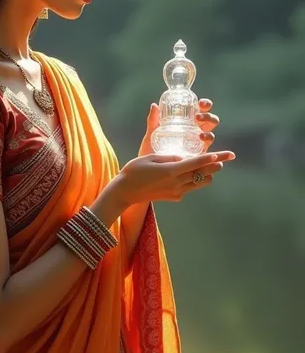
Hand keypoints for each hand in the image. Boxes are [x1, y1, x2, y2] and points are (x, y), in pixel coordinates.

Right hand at [117, 150, 235, 205]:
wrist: (125, 192)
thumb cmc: (134, 171)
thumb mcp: (150, 157)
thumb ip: (170, 157)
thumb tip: (184, 158)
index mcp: (171, 171)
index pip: (196, 163)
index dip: (212, 158)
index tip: (225, 154)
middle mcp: (177, 183)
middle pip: (203, 174)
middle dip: (216, 165)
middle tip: (227, 158)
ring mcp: (176, 192)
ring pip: (200, 183)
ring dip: (207, 174)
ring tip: (209, 165)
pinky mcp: (174, 197)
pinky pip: (190, 187)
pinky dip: (193, 180)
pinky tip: (189, 173)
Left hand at [139, 98, 220, 155]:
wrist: (147, 173)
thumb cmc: (150, 151)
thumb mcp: (151, 135)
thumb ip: (153, 121)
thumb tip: (154, 105)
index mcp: (187, 125)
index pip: (201, 111)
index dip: (205, 105)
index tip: (200, 103)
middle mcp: (195, 134)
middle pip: (210, 122)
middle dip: (208, 116)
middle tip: (197, 117)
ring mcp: (197, 146)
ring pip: (210, 135)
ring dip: (208, 133)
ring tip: (200, 134)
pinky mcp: (196, 159)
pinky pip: (208, 154)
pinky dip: (209, 148)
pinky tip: (203, 143)